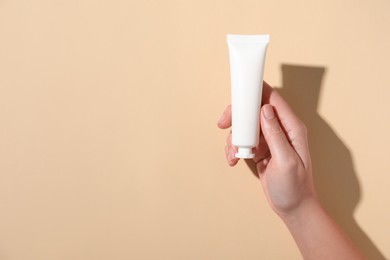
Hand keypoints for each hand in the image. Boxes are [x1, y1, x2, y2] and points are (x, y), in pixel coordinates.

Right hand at [217, 82, 316, 216]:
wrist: (293, 208)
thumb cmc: (295, 187)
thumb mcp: (286, 161)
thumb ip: (276, 134)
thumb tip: (264, 110)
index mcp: (292, 128)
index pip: (273, 99)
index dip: (255, 92)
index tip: (239, 93)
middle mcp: (281, 130)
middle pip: (255, 110)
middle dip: (237, 116)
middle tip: (224, 124)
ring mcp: (270, 139)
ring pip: (246, 126)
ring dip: (234, 137)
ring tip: (233, 153)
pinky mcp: (262, 149)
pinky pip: (245, 140)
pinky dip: (236, 148)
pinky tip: (234, 159)